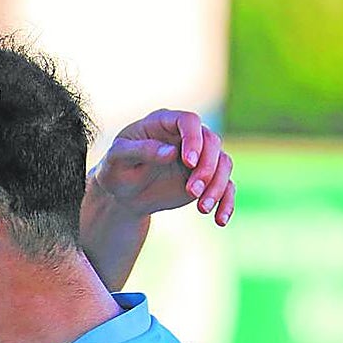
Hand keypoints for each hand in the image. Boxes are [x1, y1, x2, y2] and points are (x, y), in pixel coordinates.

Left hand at [91, 109, 234, 225]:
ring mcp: (199, 157)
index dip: (193, 139)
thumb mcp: (117, 158)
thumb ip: (141, 151)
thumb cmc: (116, 169)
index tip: (189, 162)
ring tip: (202, 208)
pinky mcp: (206, 178)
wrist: (122, 194)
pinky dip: (226, 202)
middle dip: (207, 167)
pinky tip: (220, 220)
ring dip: (217, 186)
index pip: (189, 122)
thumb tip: (171, 152)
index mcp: (164, 123)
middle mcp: (186, 137)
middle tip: (192, 190)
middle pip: (212, 142)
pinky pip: (226, 186)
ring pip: (223, 164)